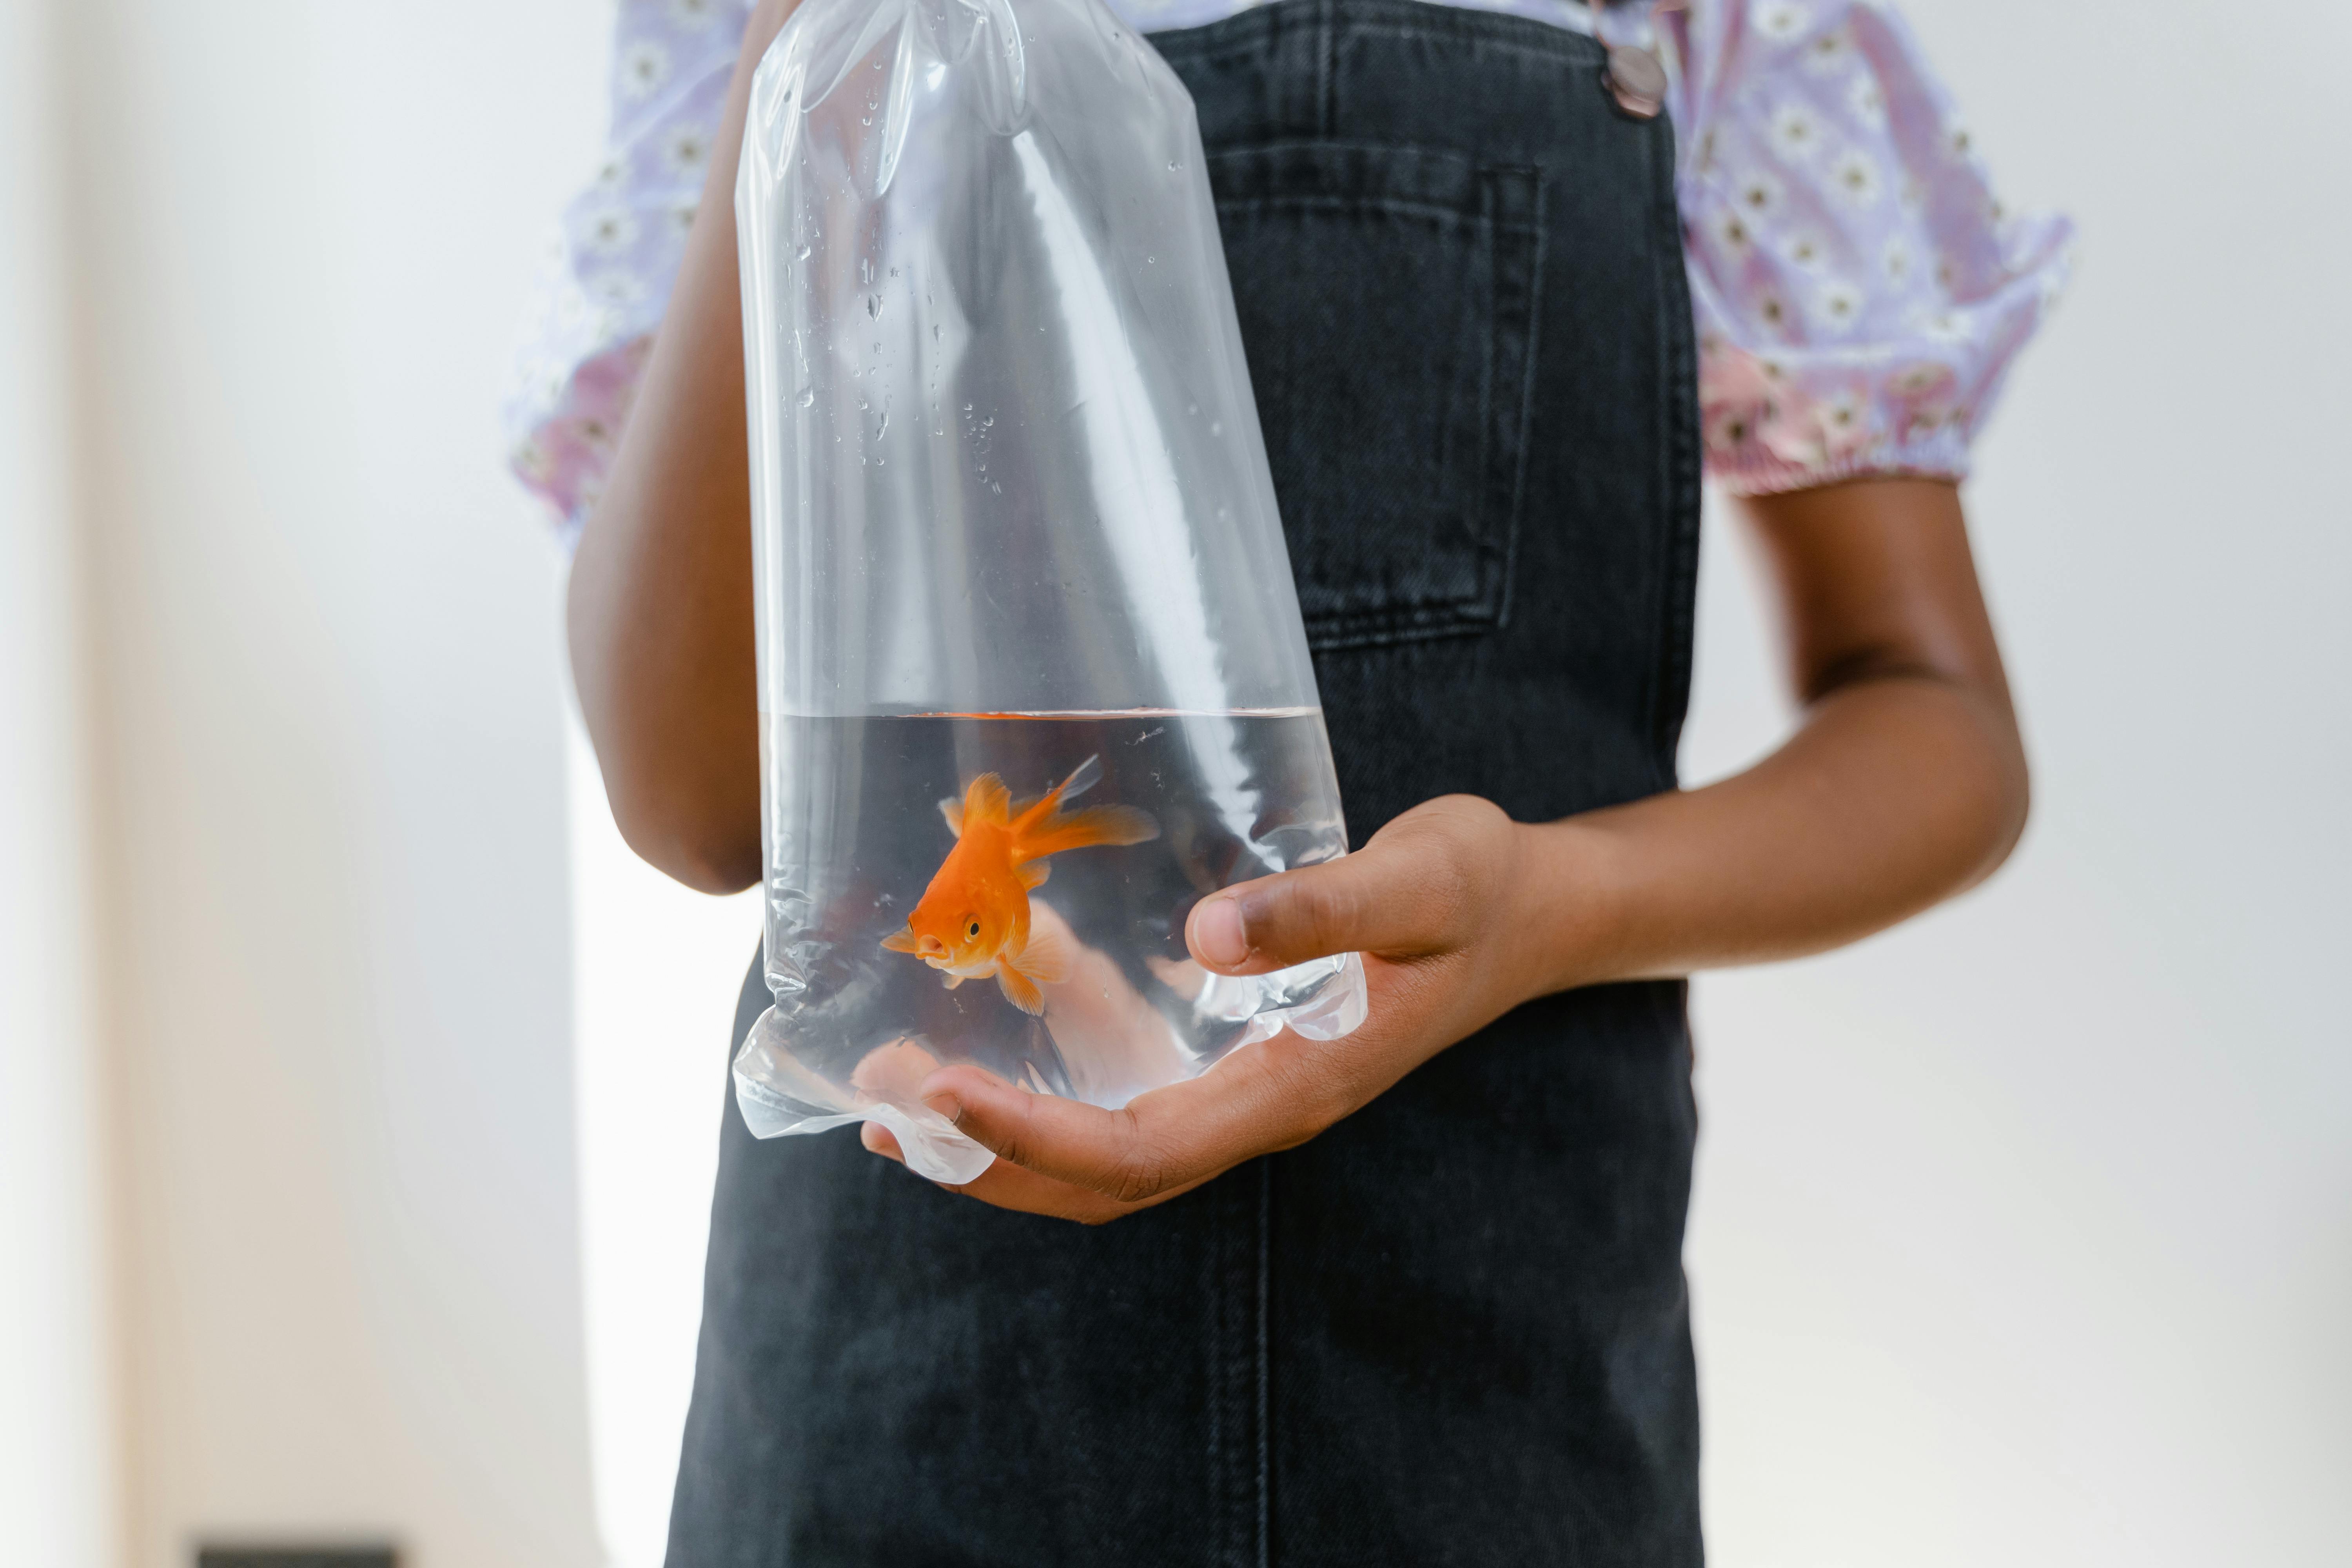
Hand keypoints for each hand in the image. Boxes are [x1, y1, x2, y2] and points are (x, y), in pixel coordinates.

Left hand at [861, 795, 1583, 1221]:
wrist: (1531, 911)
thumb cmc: (1479, 890)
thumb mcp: (1423, 880)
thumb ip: (1325, 905)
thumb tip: (1208, 935)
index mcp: (1295, 1085)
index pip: (1140, 1151)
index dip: (1033, 1140)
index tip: (941, 1096)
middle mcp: (1258, 1104)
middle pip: (1101, 1179)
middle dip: (985, 1158)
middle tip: (878, 1104)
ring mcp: (1244, 1084)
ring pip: (1103, 1143)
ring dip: (999, 1127)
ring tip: (893, 1079)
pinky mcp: (1235, 1048)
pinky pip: (1128, 1078)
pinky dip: (1052, 1058)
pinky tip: (1003, 991)